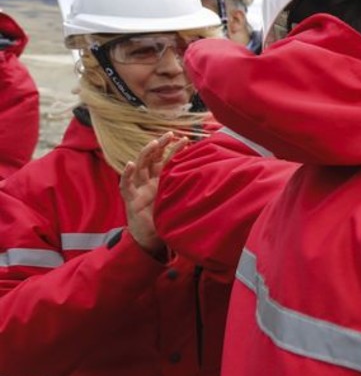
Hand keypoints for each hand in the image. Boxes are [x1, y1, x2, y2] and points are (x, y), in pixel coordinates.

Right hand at [120, 132, 185, 258]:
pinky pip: (125, 186)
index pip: (167, 160)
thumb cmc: (168, 221)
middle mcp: (149, 182)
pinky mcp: (131, 200)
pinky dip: (127, 175)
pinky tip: (130, 164)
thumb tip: (218, 182)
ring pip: (140, 166)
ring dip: (146, 153)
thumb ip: (193, 192)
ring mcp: (139, 189)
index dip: (174, 149)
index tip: (186, 139)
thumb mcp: (183, 202)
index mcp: (162, 181)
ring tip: (154, 142)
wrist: (152, 241)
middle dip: (161, 145)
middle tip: (171, 134)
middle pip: (153, 158)